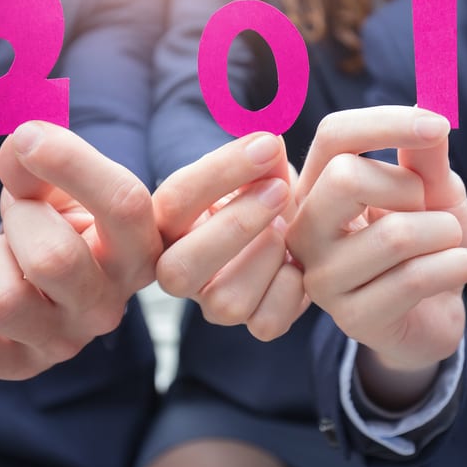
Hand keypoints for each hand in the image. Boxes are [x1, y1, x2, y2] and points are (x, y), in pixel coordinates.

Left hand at [0, 122, 161, 379]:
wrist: (56, 278)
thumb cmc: (63, 221)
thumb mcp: (62, 183)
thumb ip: (42, 158)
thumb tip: (21, 148)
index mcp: (139, 250)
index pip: (123, 205)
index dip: (71, 163)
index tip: (29, 137)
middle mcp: (109, 306)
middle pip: (51, 259)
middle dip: (21, 219)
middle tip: (25, 215)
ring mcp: (65, 341)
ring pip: (0, 301)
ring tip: (4, 255)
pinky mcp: (20, 366)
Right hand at [153, 133, 308, 341]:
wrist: (294, 228)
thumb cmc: (266, 190)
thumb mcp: (260, 169)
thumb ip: (261, 156)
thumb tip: (268, 143)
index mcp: (169, 223)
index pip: (176, 200)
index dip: (222, 171)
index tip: (266, 145)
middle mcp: (180, 269)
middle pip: (179, 270)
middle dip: (235, 227)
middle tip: (279, 190)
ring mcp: (213, 302)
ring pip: (226, 302)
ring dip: (267, 258)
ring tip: (287, 230)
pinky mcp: (252, 321)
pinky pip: (267, 323)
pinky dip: (291, 289)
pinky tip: (298, 261)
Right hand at [288, 107, 466, 407]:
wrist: (434, 313)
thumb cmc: (428, 242)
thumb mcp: (433, 190)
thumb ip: (426, 155)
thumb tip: (425, 106)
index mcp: (315, 185)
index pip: (333, 134)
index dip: (386, 122)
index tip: (439, 125)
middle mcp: (305, 229)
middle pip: (346, 177)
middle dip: (411, 188)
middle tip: (429, 209)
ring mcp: (322, 277)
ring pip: (393, 235)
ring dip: (445, 233)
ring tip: (452, 242)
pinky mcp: (353, 318)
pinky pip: (414, 279)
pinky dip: (457, 265)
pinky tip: (466, 265)